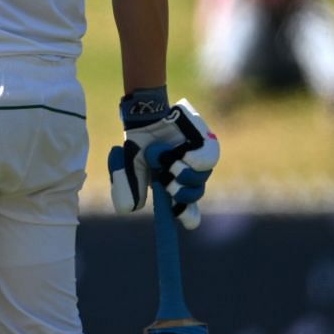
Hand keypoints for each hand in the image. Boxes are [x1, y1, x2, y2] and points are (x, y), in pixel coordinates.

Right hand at [106, 94, 218, 229]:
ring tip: (166, 158)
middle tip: (164, 179)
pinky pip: (208, 160)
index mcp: (173, 188)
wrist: (145, 117)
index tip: (179, 215)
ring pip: (200, 178)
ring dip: (181, 172)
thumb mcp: (127, 168)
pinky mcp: (207, 144)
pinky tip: (182, 154)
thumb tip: (130, 210)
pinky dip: (194, 160)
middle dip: (178, 192)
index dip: (187, 216)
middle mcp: (189, 177)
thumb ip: (126, 189)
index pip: (188, 211)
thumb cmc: (137, 144)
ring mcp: (200, 162)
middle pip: (193, 195)